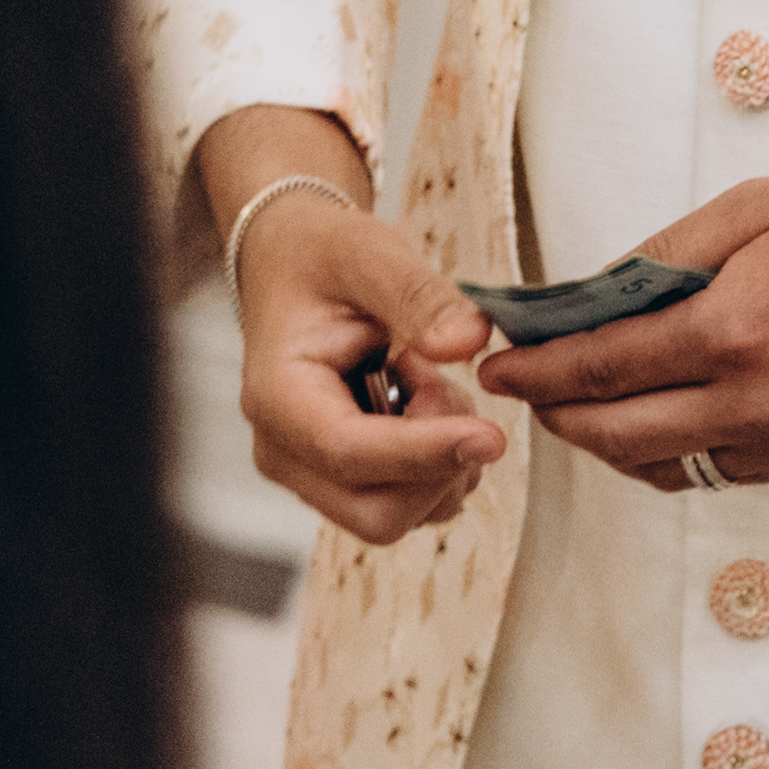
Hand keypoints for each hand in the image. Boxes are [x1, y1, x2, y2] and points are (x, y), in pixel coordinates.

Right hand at [231, 186, 507, 546]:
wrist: (293, 266)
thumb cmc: (318, 258)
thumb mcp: (367, 252)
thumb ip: (419, 296)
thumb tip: (468, 342)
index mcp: (277, 397)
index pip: (349, 452)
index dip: (425, 452)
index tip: (491, 436)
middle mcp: (284, 452)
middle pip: (377, 512)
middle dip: (437, 460)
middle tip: (441, 382)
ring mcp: (311, 475)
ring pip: (400, 515)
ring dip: (442, 461)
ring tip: (426, 382)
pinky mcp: (343, 480)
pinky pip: (407, 503)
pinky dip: (437, 464)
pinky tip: (423, 405)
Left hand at [484, 172, 768, 492]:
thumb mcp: (756, 208)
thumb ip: (665, 256)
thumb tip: (593, 295)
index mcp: (732, 329)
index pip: (601, 366)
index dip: (537, 369)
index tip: (498, 363)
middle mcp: (752, 402)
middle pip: (615, 432)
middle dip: (556, 413)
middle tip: (527, 388)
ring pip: (659, 467)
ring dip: (606, 442)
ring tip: (580, 406)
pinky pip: (712, 475)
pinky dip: (667, 456)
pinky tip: (653, 422)